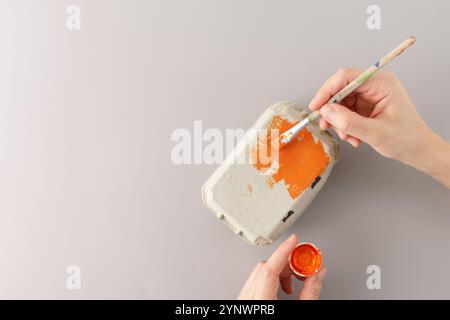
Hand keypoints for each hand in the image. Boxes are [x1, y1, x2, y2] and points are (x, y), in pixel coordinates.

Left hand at [237, 234, 326, 299]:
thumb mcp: (300, 310)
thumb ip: (310, 292)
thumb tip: (318, 273)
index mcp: (261, 300)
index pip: (270, 267)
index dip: (284, 250)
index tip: (294, 238)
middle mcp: (248, 299)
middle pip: (265, 268)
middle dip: (286, 265)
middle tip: (303, 269)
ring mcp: (243, 299)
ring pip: (259, 273)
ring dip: (278, 273)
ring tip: (293, 283)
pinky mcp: (244, 300)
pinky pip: (254, 282)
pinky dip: (269, 280)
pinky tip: (282, 288)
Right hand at [309, 68, 449, 187]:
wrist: (418, 150)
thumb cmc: (407, 139)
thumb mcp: (375, 133)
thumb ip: (349, 122)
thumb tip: (326, 111)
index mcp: (382, 84)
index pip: (346, 77)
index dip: (327, 90)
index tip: (316, 107)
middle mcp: (375, 86)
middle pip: (341, 90)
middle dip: (332, 110)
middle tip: (326, 126)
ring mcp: (371, 96)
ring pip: (341, 103)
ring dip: (339, 122)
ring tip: (348, 137)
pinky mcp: (367, 106)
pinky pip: (346, 112)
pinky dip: (345, 126)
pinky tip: (353, 137)